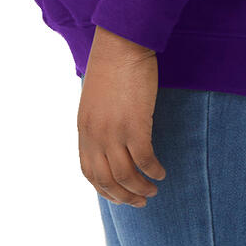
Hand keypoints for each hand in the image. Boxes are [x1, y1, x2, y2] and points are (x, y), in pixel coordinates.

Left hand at [78, 25, 166, 206]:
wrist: (120, 43)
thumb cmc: (111, 66)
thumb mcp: (95, 100)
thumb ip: (98, 122)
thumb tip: (109, 139)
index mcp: (84, 129)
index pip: (89, 172)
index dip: (105, 190)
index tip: (120, 196)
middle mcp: (95, 135)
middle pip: (106, 180)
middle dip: (124, 196)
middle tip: (141, 202)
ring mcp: (114, 131)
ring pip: (126, 175)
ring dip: (140, 188)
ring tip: (153, 190)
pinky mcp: (135, 124)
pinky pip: (145, 159)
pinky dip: (153, 170)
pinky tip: (161, 172)